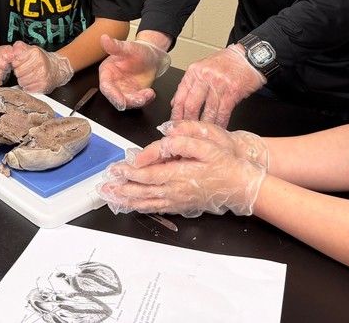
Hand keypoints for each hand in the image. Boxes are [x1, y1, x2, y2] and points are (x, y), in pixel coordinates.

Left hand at [10, 41, 73, 93]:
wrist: (57, 69)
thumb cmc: (43, 60)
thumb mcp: (32, 49)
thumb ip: (20, 48)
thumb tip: (13, 50)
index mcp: (35, 53)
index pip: (15, 60)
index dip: (16, 62)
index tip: (20, 62)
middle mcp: (40, 64)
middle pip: (17, 72)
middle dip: (19, 71)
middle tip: (26, 69)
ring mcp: (42, 75)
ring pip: (21, 81)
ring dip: (23, 80)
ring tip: (30, 75)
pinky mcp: (43, 86)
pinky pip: (27, 88)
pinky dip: (28, 86)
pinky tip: (33, 81)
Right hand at [98, 35, 171, 110]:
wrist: (152, 55)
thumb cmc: (138, 50)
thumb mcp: (128, 47)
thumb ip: (115, 46)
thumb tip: (104, 38)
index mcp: (108, 71)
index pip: (106, 86)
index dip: (113, 95)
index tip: (121, 101)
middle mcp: (114, 83)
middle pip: (116, 98)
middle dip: (128, 101)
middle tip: (140, 100)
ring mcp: (124, 90)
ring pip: (128, 102)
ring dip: (138, 101)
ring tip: (148, 94)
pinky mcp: (135, 94)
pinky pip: (138, 102)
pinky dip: (145, 100)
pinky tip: (150, 93)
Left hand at [98, 125, 267, 217]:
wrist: (243, 186)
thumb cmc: (226, 164)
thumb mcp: (207, 145)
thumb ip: (182, 142)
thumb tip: (161, 142)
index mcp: (180, 175)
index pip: (148, 174)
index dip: (130, 172)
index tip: (116, 169)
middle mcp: (177, 191)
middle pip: (143, 191)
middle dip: (122, 189)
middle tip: (105, 187)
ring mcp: (180, 201)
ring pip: (149, 202)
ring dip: (129, 200)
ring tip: (113, 198)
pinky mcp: (184, 206)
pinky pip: (158, 208)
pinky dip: (143, 207)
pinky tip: (135, 205)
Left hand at [170, 45, 265, 126]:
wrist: (248, 58)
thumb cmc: (226, 63)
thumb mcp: (202, 68)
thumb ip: (190, 85)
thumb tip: (176, 102)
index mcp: (194, 71)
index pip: (180, 96)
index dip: (176, 113)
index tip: (174, 124)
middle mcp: (205, 76)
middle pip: (192, 105)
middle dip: (188, 122)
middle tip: (187, 132)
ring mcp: (219, 83)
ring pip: (208, 111)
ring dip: (205, 125)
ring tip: (203, 133)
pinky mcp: (232, 91)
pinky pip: (223, 112)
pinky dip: (220, 122)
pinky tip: (218, 128)